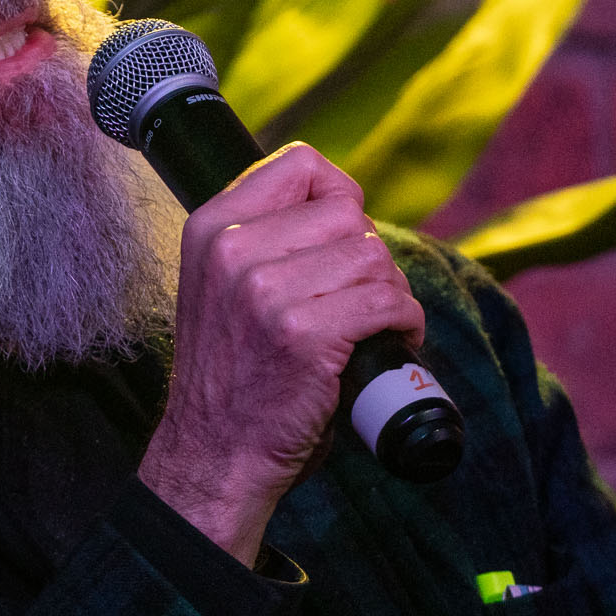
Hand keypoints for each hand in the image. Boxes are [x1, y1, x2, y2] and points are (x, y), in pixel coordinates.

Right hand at [140, 144, 424, 564]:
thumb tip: (342, 204)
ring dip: (389, 292)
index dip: (338, 196)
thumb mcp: (219, 284)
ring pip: (373, 257)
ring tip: (370, 325)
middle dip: (367, 254)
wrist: (215, 452)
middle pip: (346, 211)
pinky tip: (389, 342)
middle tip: (357, 297)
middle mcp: (232, 250)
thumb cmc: (232, 371)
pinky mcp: (306, 334)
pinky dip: (405, 323)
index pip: (299, 163)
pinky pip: (388, 302)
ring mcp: (266, 291)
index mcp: (209, 226)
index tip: (343, 237)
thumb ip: (261, 236)